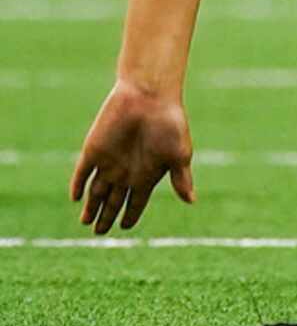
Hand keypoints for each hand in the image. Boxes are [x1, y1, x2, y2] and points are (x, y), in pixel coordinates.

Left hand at [71, 82, 194, 234]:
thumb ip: (181, 178)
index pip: (135, 202)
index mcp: (146, 174)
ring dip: (90, 207)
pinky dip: (77, 186)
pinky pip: (82, 173)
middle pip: (113, 201)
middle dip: (106, 217)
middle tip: (99, 233)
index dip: (130, 215)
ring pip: (95, 192)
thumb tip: (192, 201)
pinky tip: (75, 196)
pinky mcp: (93, 150)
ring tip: (86, 222)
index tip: (123, 226)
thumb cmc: (169, 121)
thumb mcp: (179, 153)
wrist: (149, 93)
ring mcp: (108, 161)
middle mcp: (125, 171)